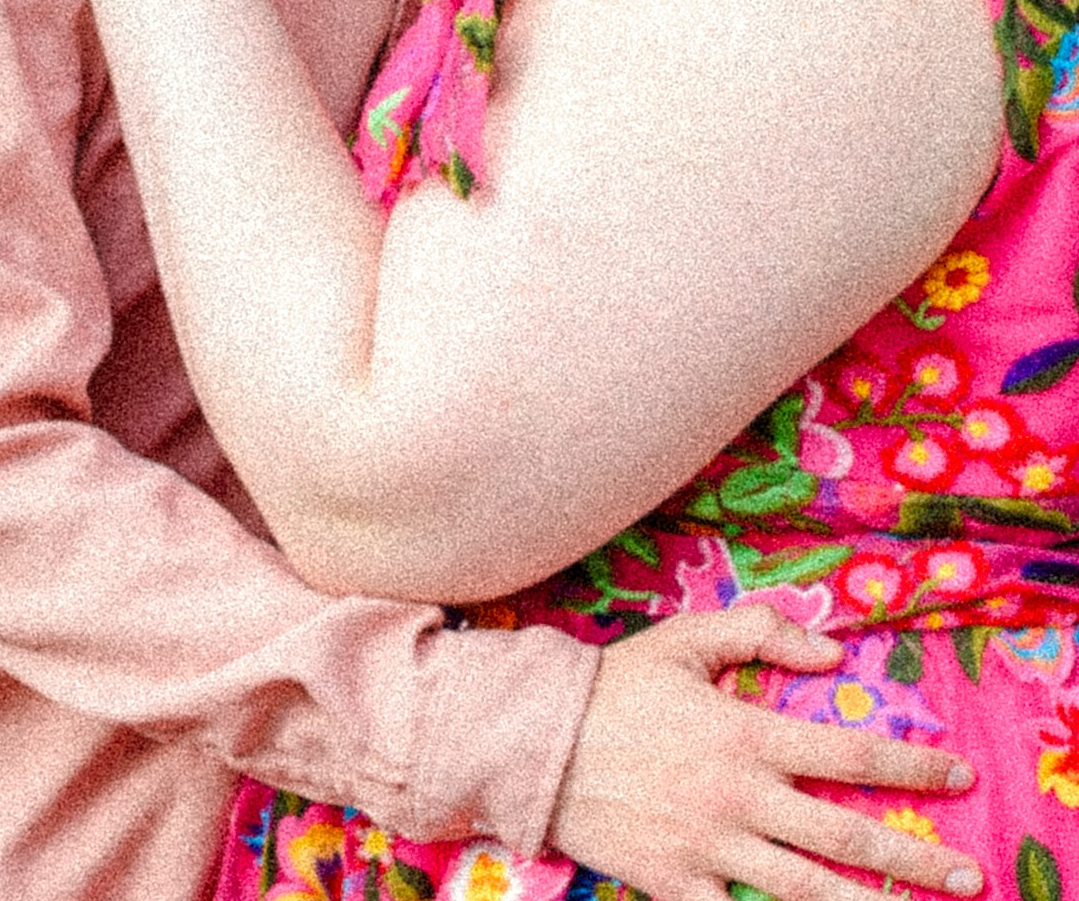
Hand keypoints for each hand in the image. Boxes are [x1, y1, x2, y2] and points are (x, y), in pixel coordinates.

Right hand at [550, 606, 979, 900]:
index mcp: (745, 735)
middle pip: (845, 838)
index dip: (909, 768)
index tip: (956, 776)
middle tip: (970, 876)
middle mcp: (738, 798)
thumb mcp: (686, 639)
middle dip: (915, 859)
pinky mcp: (677, 884)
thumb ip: (760, 632)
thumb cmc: (618, 686)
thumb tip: (831, 652)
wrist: (537, 741)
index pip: (848, 757)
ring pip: (806, 891)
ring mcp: (709, 848)